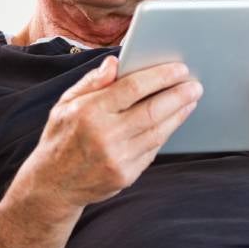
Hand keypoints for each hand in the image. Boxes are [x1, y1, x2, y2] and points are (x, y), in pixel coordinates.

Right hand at [26, 57, 201, 211]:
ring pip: (158, 132)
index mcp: (88, 112)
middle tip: (195, 85)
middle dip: (178, 95)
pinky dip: (165, 133)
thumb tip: (115, 62)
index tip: (179, 69)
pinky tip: (173, 121)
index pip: (132, 88)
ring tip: (190, 100)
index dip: (160, 77)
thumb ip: (91, 82)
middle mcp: (105, 135)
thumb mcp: (65, 104)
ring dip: (178, 114)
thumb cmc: (61, 137)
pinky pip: (152, 150)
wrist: (53, 185)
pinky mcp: (126, 175)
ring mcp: (117, 158)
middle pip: (152, 110)